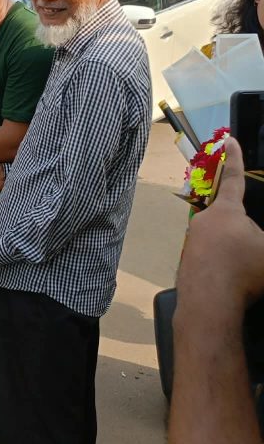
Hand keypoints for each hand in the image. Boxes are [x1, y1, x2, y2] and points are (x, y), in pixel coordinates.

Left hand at [178, 137, 263, 314]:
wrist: (209, 303)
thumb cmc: (244, 272)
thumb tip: (257, 240)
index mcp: (227, 211)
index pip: (235, 179)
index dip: (235, 159)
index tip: (229, 139)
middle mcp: (204, 220)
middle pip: (231, 220)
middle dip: (244, 235)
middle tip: (252, 257)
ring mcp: (192, 241)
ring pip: (220, 241)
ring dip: (233, 254)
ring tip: (241, 274)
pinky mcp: (187, 261)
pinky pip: (211, 260)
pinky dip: (222, 269)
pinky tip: (228, 284)